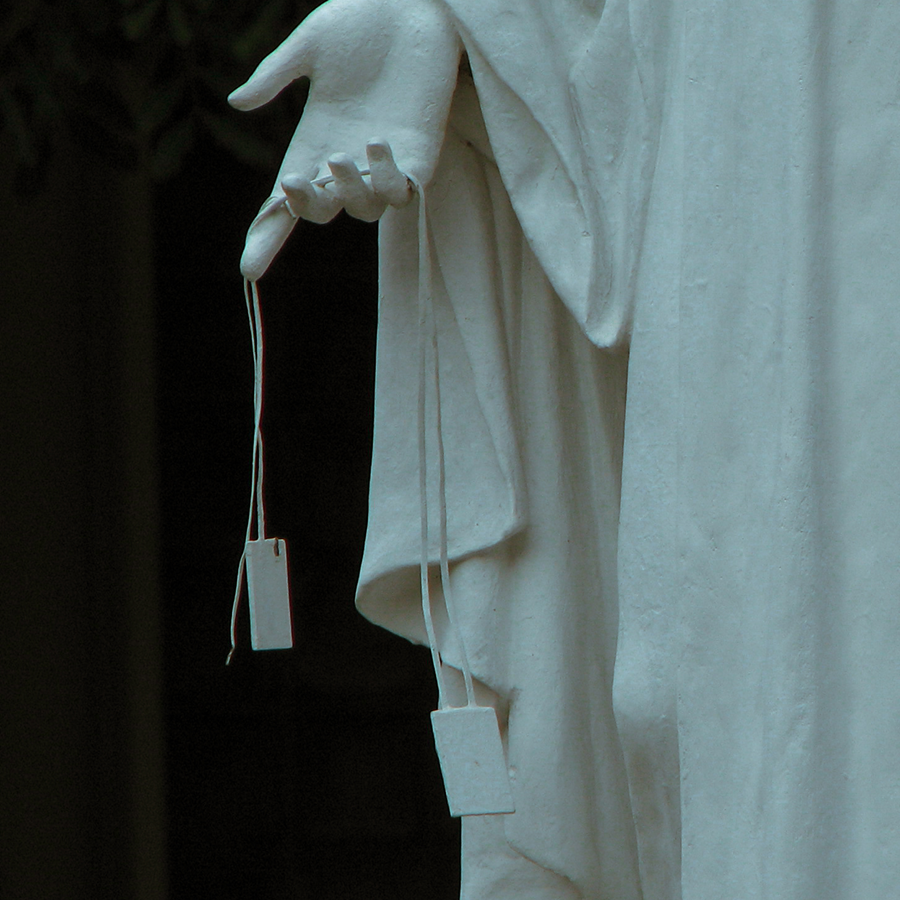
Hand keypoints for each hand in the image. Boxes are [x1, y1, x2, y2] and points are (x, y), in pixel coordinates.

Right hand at [229, 0, 460, 279]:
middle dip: (308, 206)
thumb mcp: (310, 47)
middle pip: (323, 212)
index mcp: (314, 140)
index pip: (287, 201)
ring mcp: (384, 163)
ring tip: (342, 152)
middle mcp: (347, 160)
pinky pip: (403, 191)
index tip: (249, 269)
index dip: (268, 236)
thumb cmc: (361, 21)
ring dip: (348, 191)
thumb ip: (276, 75)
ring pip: (364, 209)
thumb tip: (236, 102)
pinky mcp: (420, 156)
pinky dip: (388, 179)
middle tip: (297, 180)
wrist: (413, 3)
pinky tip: (378, 142)